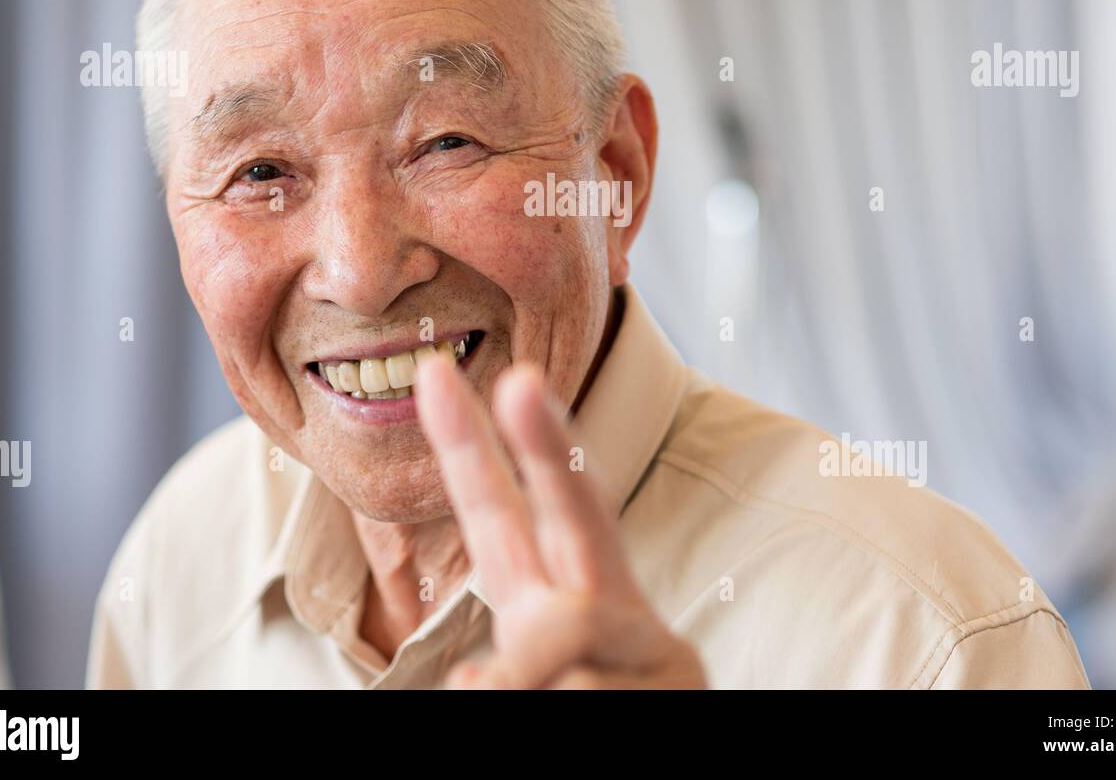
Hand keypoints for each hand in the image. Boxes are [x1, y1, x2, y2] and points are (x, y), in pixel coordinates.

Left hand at [414, 354, 708, 689]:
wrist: (675, 777)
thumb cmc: (590, 711)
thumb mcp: (525, 687)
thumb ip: (502, 669)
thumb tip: (480, 677)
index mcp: (551, 599)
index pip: (499, 515)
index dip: (465, 445)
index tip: (431, 375)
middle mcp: (606, 605)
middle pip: (577, 509)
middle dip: (547, 441)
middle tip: (520, 380)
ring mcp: (650, 641)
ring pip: (563, 635)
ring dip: (537, 689)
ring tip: (578, 704)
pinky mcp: (685, 677)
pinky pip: (587, 686)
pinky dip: (568, 716)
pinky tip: (613, 718)